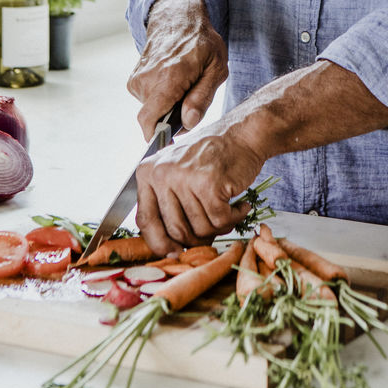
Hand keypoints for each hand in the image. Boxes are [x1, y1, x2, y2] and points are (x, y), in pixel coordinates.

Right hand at [127, 0, 227, 139]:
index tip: (170, 143)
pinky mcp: (134, 81)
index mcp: (168, 77)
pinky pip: (148, 101)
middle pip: (156, 118)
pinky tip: (172, 81)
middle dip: (173, 117)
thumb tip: (187, 123)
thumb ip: (202, 97)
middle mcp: (147, 79)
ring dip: (168, 106)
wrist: (177, 19)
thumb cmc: (202, 43)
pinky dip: (161, 97)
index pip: (148, 119)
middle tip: (192, 98)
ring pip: (153, 110)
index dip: (157, 137)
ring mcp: (137, 79)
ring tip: (183, 85)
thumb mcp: (216, 68)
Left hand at [134, 124, 261, 252]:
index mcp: (148, 172)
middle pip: (175, 230)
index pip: (146, 221)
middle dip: (197, 238)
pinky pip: (220, 220)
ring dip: (219, 227)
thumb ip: (166, 203)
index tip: (174, 253)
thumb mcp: (177, 172)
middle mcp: (162, 174)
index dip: (160, 244)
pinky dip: (233, 218)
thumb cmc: (211, 155)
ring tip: (228, 210)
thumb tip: (166, 248)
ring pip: (200, 228)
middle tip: (213, 230)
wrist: (242, 133)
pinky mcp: (209, 183)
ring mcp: (185, 178)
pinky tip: (240, 206)